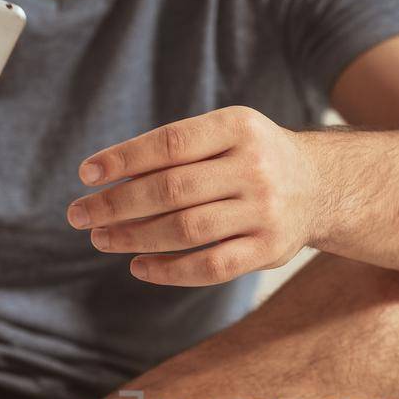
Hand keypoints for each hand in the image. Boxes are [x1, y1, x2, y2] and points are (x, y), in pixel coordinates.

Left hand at [69, 106, 320, 285]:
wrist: (320, 186)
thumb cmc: (251, 158)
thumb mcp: (224, 135)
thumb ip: (176, 151)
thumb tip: (105, 180)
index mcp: (238, 127)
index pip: (169, 144)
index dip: (123, 159)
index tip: (86, 174)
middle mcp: (254, 167)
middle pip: (171, 190)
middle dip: (116, 204)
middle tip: (79, 215)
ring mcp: (264, 211)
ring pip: (185, 230)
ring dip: (133, 237)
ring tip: (100, 238)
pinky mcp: (268, 250)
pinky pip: (210, 266)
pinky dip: (168, 271)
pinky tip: (139, 266)